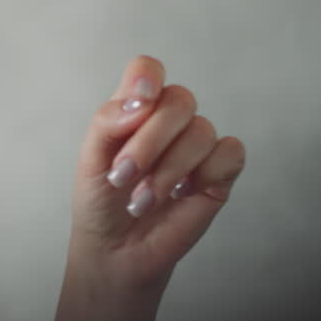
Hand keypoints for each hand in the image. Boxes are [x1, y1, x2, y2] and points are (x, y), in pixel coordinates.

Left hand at [71, 55, 245, 289]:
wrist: (115, 251)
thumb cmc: (101, 202)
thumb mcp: (90, 160)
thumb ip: (108, 123)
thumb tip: (141, 103)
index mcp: (134, 109)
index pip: (148, 69)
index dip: (148, 77)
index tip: (139, 103)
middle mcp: (168, 122)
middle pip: (179, 100)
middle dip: (149, 142)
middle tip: (125, 176)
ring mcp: (196, 147)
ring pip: (202, 130)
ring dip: (168, 169)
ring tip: (143, 199)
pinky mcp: (220, 174)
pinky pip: (230, 154)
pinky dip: (204, 174)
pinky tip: (183, 194)